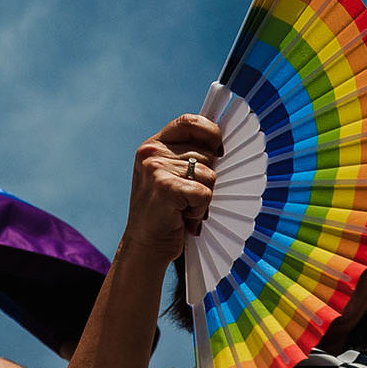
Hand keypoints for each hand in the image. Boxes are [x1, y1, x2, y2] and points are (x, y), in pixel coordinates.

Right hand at [117, 113, 220, 269]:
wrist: (144, 245)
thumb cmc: (164, 212)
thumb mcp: (168, 176)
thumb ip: (186, 156)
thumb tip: (222, 147)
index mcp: (153, 145)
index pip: (190, 122)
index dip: (211, 132)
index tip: (219, 150)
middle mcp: (152, 153)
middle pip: (206, 153)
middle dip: (205, 179)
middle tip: (187, 197)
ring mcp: (156, 169)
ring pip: (208, 174)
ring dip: (203, 197)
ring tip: (183, 208)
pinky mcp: (165, 187)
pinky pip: (205, 193)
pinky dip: (199, 210)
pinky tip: (182, 217)